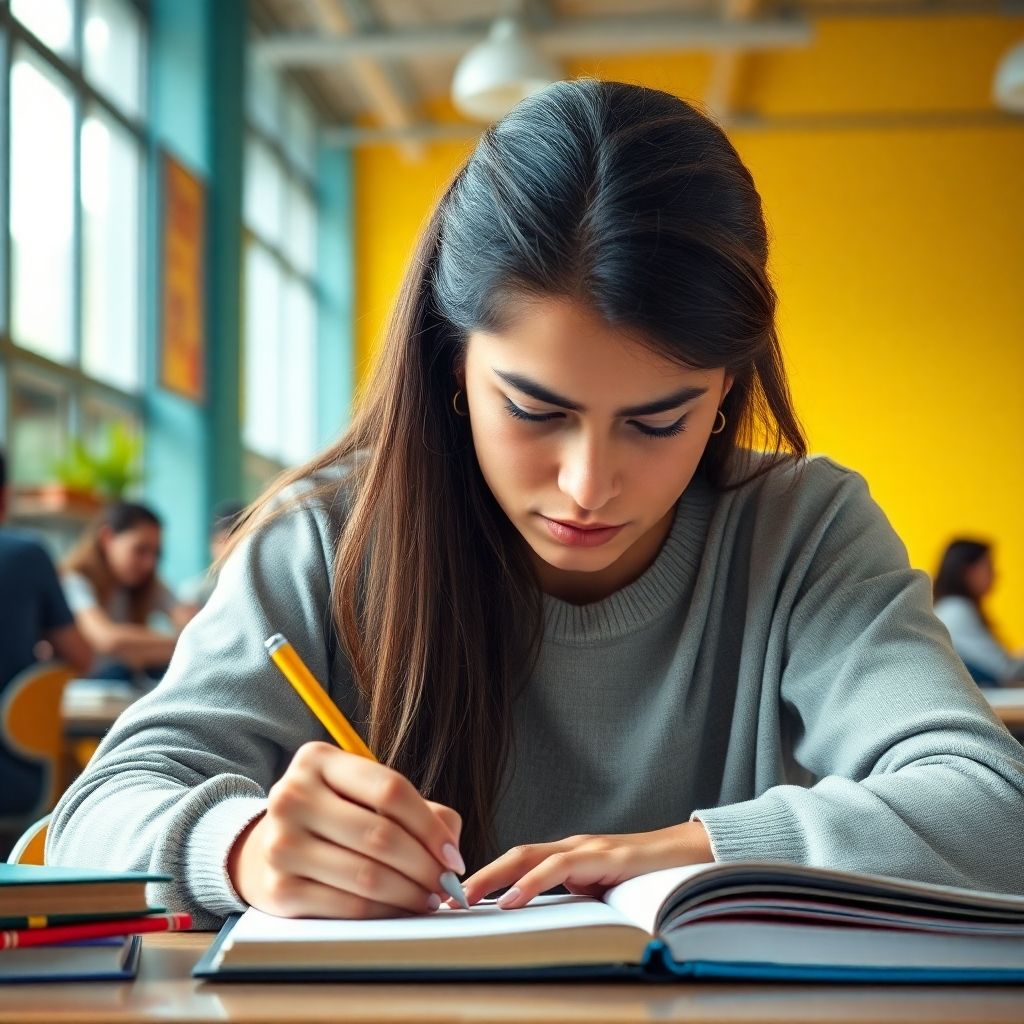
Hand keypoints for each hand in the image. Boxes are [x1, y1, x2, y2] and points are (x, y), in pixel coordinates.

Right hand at [227, 741, 463, 918]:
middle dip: (425, 866)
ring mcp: (281, 843)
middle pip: (380, 834)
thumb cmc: (332, 817)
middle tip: (447, 883)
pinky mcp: (278, 888)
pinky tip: (401, 910)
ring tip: (429, 899)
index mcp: (317, 760)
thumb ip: (415, 809)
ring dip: (410, 893)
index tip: (452, 855)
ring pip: (367, 875)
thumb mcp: (364, 794)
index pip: (389, 789)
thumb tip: (450, 848)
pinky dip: (384, 912)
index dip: (429, 826)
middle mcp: (292, 795)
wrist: (264, 848)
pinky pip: (347, 905)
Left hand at [459, 821, 712, 909]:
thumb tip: (542, 924)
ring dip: (493, 876)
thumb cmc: (649, 877)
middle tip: (442, 898)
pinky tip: (511, 897)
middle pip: (513, 855)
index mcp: (568, 857)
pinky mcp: (608, 857)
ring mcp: (589, 849)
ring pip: (529, 856)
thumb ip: (575, 901)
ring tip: (465, 898)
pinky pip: (561, 866)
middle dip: (477, 876)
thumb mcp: (604, 894)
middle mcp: (572, 848)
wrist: (695, 855)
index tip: (454, 900)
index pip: (517, 863)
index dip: (484, 879)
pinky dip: (532, 881)